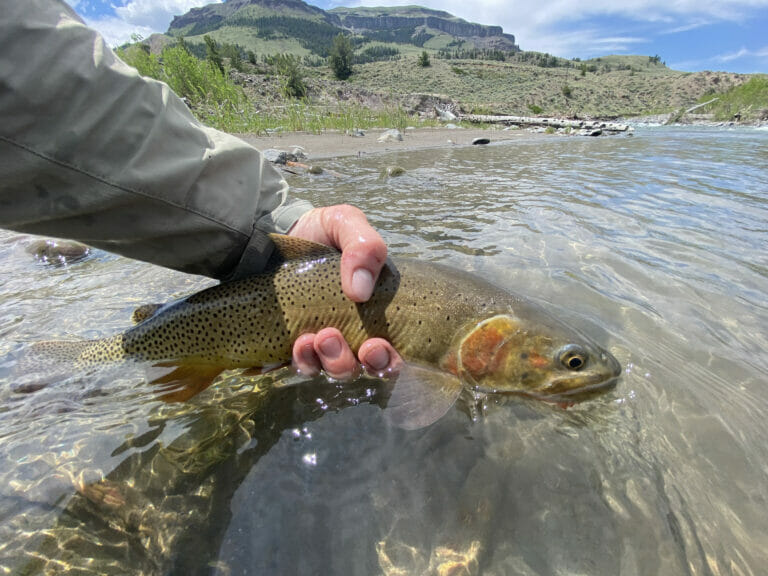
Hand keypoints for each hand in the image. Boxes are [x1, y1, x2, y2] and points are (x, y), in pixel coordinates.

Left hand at [288, 205, 402, 378]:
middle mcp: (354, 331)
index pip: (393, 348)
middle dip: (362, 363)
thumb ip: (365, 247)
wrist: (271, 235)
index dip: (389, 359)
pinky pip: (304, 366)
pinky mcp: (295, 346)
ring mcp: (323, 342)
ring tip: (318, 338)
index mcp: (376, 308)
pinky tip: (299, 343)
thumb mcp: (346, 224)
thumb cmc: (318, 232)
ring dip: (332, 361)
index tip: (375, 346)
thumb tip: (361, 292)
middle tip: (348, 344)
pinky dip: (304, 360)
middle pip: (366, 367)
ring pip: (335, 369)